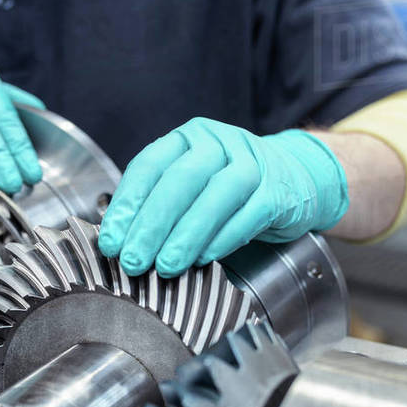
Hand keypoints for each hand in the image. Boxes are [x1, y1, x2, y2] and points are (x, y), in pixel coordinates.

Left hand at [97, 118, 348, 276]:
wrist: (295, 179)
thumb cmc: (231, 190)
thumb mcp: (192, 188)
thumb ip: (159, 207)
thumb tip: (121, 243)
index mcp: (187, 139)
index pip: (149, 167)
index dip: (127, 205)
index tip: (111, 241)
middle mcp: (218, 143)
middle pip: (180, 180)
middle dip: (152, 224)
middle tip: (133, 260)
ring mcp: (251, 163)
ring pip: (214, 196)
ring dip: (186, 235)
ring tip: (166, 266)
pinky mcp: (277, 191)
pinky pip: (249, 214)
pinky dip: (224, 238)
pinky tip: (204, 258)